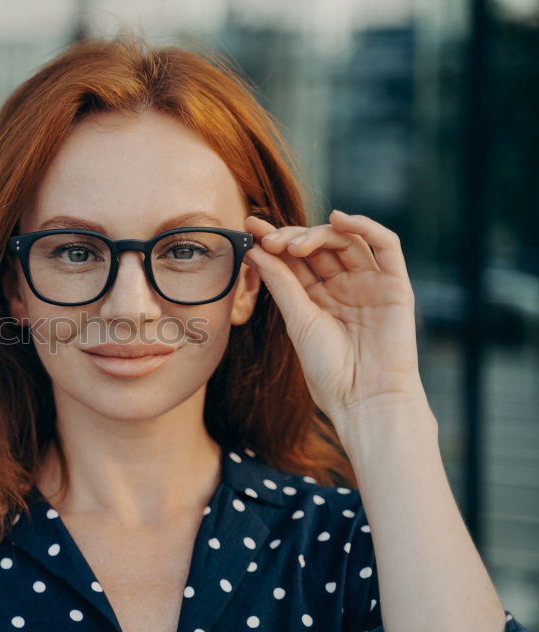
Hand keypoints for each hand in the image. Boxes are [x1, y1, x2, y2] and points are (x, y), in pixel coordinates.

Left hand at [242, 210, 426, 426]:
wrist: (364, 399)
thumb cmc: (328, 369)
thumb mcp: (297, 319)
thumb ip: (280, 281)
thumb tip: (254, 248)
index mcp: (317, 297)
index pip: (295, 258)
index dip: (274, 240)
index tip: (249, 226)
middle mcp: (344, 286)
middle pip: (319, 245)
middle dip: (293, 236)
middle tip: (272, 241)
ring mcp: (370, 283)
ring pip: (347, 241)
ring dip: (319, 234)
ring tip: (295, 244)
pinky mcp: (396, 285)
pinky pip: (387, 245)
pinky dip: (366, 226)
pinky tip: (339, 218)